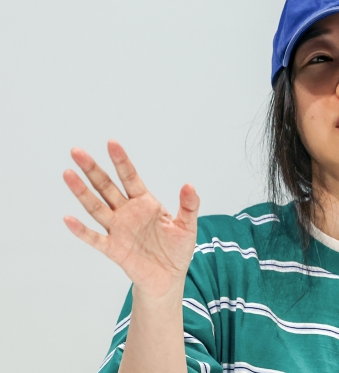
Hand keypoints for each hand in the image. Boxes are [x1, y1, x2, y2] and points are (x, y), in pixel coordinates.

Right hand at [63, 140, 199, 297]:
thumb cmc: (177, 249)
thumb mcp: (187, 225)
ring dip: (82, 192)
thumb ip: (189, 205)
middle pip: (107, 187)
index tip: (112, 143)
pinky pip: (94, 238)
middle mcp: (127, 213)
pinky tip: (68, 218)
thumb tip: (189, 185)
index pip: (130, 177)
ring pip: (96, 207)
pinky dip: (81, 230)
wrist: (168, 277)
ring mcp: (118, 230)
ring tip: (68, 173)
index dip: (121, 161)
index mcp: (145, 203)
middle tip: (77, 152)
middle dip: (93, 170)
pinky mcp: (113, 249)